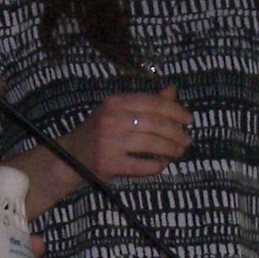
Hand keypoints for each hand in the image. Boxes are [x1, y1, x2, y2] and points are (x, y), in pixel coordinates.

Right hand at [74, 87, 190, 183]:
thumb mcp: (119, 111)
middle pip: (155, 124)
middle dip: (177, 133)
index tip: (189, 120)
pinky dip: (156, 166)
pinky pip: (141, 166)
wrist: (70, 156)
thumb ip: (147, 102)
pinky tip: (162, 164)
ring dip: (171, 150)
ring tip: (179, 152)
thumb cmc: (100, 131)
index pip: (153, 103)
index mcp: (115, 102)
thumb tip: (172, 91)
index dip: (175, 110)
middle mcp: (111, 119)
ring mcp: (109, 142)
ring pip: (151, 145)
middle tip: (187, 140)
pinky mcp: (108, 163)